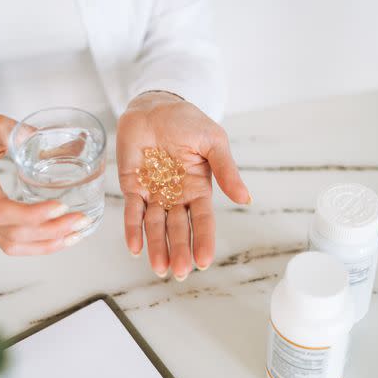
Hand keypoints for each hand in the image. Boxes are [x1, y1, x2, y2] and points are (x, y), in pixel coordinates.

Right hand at [0, 115, 90, 254]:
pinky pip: (15, 244)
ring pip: (15, 245)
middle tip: (80, 219)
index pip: (3, 212)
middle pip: (15, 235)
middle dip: (52, 231)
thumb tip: (42, 137)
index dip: (33, 215)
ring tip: (76, 233)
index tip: (61, 205)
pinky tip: (61, 238)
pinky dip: (40, 246)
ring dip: (49, 244)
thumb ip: (15, 131)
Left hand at [117, 92, 250, 279]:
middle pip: (179, 228)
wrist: (155, 105)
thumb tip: (245, 199)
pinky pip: (132, 212)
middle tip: (180, 272)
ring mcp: (154, 194)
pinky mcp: (133, 187)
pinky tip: (135, 248)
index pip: (203, 220)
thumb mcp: (213, 142)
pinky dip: (133, 230)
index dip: (204, 240)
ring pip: (155, 226)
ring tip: (159, 268)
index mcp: (199, 188)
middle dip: (179, 250)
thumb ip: (226, 170)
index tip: (205, 262)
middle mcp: (177, 196)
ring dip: (157, 247)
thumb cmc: (187, 121)